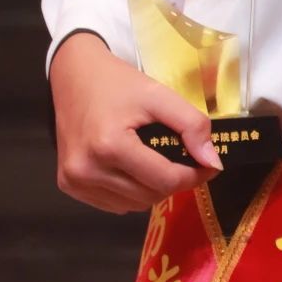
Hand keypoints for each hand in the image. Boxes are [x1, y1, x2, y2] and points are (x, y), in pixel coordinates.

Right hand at [49, 31, 223, 213]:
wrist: (74, 76)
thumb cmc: (118, 84)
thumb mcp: (158, 94)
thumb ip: (190, 124)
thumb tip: (212, 161)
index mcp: (109, 145)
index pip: (165, 179)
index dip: (194, 175)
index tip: (209, 165)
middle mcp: (87, 170)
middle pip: (150, 195)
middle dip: (173, 181)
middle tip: (184, 160)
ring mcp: (75, 181)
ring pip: (133, 205)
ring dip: (152, 190)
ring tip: (156, 162)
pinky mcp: (68, 186)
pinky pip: (113, 203)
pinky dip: (130, 193)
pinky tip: (132, 169)